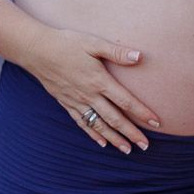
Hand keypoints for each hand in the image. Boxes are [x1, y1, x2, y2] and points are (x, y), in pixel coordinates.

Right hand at [19, 26, 160, 153]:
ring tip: (127, 150)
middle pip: (114, 118)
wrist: (36, 51)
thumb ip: (117, 52)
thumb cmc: (67, 43)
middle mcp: (89, 95)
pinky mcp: (66, 103)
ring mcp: (77, 101)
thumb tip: (140, 56)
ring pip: (99, 125)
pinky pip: (82, 123)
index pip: (125, 101)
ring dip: (114, 138)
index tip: (156, 123)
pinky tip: (102, 142)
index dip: (141, 113)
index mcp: (99, 80)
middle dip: (131, 133)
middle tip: (146, 146)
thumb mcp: (93, 43)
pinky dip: (93, 134)